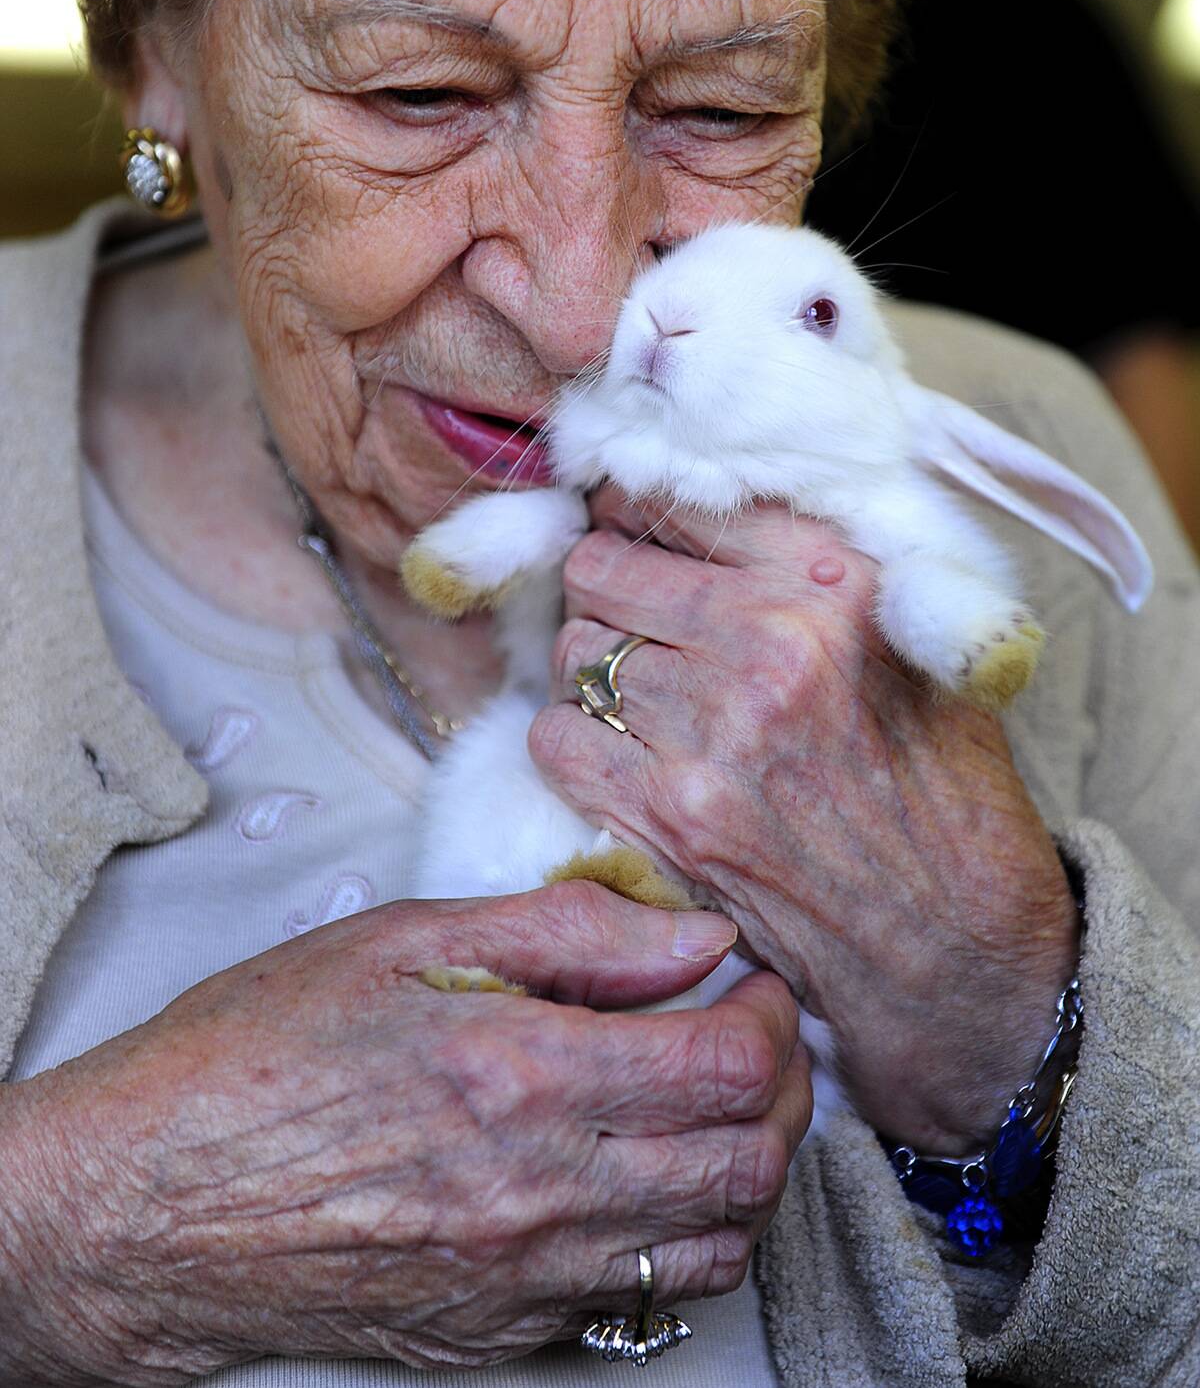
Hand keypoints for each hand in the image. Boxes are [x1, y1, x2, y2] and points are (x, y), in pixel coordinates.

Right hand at [0, 884, 809, 1386]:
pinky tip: (647, 1179)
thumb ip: (566, 931)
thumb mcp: (403, 940)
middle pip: (749, 1161)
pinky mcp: (497, 1334)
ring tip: (714, 1105)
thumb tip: (692, 936)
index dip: (771, 1014)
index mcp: (519, 1075)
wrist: (146, 1205)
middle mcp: (538, 1192)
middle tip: (755, 1035)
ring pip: (718, 1244)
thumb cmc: (257, 1054)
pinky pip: (643, 1302)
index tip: (751, 979)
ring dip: (747, 1167)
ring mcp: (522, 1279)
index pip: (728, 1064)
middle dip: (784, 1088)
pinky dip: (683, 1239)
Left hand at [531, 494, 1080, 1154]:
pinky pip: (555, 738)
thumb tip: (711, 510)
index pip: (679, 502)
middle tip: (632, 617)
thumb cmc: (944, 791)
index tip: (635, 528)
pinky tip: (620, 755)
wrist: (958, 943)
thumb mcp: (920, 643)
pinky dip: (573, 742)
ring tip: (637, 694)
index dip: (641, 512)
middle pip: (603, 567)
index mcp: (835, 582)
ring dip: (593, 669)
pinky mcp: (668, 817)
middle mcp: (770, 643)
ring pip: (574, 651)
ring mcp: (711, 732)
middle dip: (607, 588)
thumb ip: (821, 568)